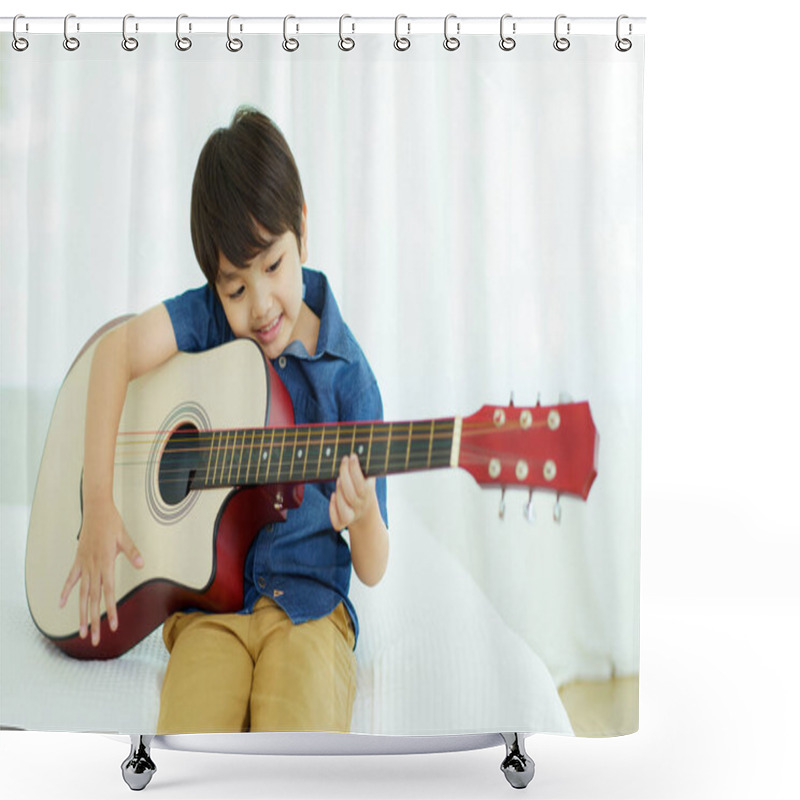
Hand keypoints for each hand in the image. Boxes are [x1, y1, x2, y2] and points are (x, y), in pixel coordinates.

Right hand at [59, 501, 142, 646]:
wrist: (96, 510)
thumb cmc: (112, 523)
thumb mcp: (125, 536)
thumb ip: (132, 552)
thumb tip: (141, 564)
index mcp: (106, 563)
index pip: (109, 592)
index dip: (110, 610)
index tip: (112, 626)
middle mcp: (93, 567)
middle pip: (93, 599)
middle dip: (93, 620)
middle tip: (93, 639)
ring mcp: (84, 564)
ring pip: (82, 594)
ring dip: (81, 613)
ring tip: (80, 631)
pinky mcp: (78, 560)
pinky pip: (71, 579)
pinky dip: (65, 591)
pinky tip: (61, 605)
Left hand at [329, 453, 376, 531]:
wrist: (366, 514)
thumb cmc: (364, 489)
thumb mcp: (368, 479)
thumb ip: (365, 468)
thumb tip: (361, 447)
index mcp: (369, 493)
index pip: (362, 484)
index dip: (355, 469)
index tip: (352, 456)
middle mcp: (361, 505)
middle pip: (352, 494)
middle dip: (345, 475)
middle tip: (344, 461)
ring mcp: (352, 515)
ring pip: (344, 508)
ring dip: (339, 491)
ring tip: (339, 479)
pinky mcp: (343, 523)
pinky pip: (337, 521)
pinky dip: (333, 508)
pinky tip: (333, 496)